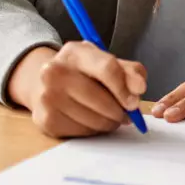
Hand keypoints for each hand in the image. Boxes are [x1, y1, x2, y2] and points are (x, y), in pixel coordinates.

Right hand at [7, 42, 146, 137]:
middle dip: (120, 111)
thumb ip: (130, 72)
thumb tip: (139, 88)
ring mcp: (47, 96)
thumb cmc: (83, 73)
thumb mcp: (107, 62)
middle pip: (103, 100)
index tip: (134, 102)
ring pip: (96, 120)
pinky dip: (94, 130)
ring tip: (107, 115)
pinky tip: (89, 119)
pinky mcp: (46, 120)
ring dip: (109, 122)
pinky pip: (84, 132)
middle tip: (124, 113)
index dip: (125, 88)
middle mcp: (54, 71)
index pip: (107, 68)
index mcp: (75, 52)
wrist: (45, 85)